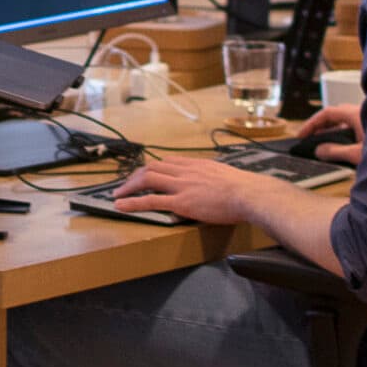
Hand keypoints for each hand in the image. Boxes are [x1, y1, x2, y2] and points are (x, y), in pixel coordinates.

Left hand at [111, 154, 274, 225]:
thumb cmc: (245, 189)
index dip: (154, 168)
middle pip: (153, 167)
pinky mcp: (181, 202)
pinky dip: (133, 202)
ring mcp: (182, 186)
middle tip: (126, 185)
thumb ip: (214, 177)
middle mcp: (185, 171)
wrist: (249, 194)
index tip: (145, 174)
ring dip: (129, 186)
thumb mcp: (226, 175)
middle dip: (136, 176)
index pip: (168, 162)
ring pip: (148, 179)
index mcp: (197, 164)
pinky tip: (120, 205)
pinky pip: (151, 200)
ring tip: (117, 194)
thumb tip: (214, 185)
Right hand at [295, 103, 364, 164]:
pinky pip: (353, 127)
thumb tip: (318, 151)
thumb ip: (335, 151)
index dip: (311, 124)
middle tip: (309, 139)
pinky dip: (342, 134)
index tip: (302, 135)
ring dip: (331, 131)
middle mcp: (362, 113)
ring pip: (345, 121)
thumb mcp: (357, 154)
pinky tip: (341, 146)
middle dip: (320, 127)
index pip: (327, 113)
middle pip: (335, 116)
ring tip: (322, 144)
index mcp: (356, 114)